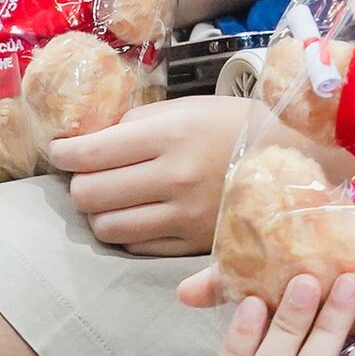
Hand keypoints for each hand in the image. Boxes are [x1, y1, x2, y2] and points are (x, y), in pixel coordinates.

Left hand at [46, 95, 247, 255]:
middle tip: (85, 172)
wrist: (295, 160)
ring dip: (98, 211)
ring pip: (107, 227)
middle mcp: (174, 179)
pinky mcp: (191, 244)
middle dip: (78, 182)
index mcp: (171, 135)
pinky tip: (136, 213)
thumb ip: (137, 124)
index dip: (64, 152)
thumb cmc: (235, 125)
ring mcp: (183, 217)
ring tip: (110, 195)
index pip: (92, 152)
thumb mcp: (187, 108)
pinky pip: (136, 247)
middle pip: (90, 194)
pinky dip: (126, 232)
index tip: (59, 150)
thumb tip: (91, 140)